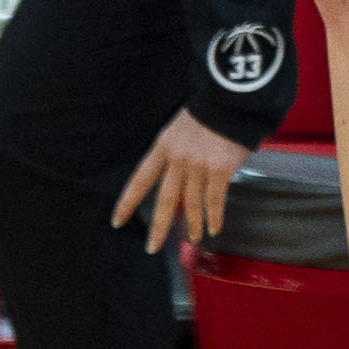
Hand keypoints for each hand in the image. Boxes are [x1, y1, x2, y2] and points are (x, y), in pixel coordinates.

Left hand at [112, 111, 251, 255]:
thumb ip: (177, 153)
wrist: (231, 101)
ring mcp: (199, 166)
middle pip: (165, 199)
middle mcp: (178, 159)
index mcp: (164, 147)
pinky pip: (215, 200)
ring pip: (192, 203)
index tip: (117, 220)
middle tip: (152, 247)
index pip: (140, 179)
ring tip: (193, 238)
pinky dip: (214, 217)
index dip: (127, 201)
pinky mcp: (220, 170)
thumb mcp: (181, 129)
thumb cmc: (209, 113)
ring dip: (193, 224)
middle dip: (158, 227)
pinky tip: (214, 228)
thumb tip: (181, 177)